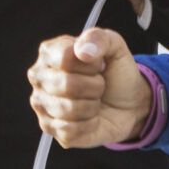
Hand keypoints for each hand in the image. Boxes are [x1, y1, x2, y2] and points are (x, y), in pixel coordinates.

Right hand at [28, 26, 151, 148]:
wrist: (129, 105)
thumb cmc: (116, 74)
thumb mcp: (115, 47)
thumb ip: (99, 39)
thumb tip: (82, 51)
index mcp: (49, 53)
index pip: (65, 58)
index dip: (90, 65)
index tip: (98, 65)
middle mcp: (39, 77)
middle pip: (66, 84)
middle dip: (94, 87)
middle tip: (99, 85)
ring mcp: (42, 104)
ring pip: (67, 109)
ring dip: (91, 106)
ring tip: (94, 100)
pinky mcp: (51, 129)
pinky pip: (69, 130)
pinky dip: (88, 125)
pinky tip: (90, 118)